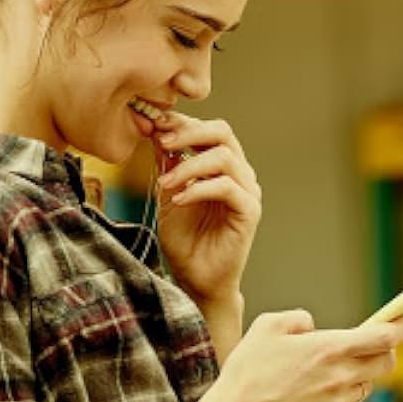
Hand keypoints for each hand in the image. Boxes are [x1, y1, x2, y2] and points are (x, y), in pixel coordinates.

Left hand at [153, 112, 260, 303]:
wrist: (196, 279)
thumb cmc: (185, 240)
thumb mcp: (168, 194)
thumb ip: (167, 165)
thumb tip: (155, 130)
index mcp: (220, 165)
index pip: (207, 130)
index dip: (181, 123)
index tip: (154, 124)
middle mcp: (238, 173)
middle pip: (222, 132)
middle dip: (188, 132)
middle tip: (161, 141)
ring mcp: (247, 191)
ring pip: (224, 157)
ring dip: (189, 165)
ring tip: (165, 182)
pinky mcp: (249, 211)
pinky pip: (227, 187)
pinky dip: (199, 188)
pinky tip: (179, 199)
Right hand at [206, 310, 402, 401]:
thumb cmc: (247, 372)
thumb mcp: (266, 327)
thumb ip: (297, 319)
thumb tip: (311, 326)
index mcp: (330, 349)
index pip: (384, 336)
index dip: (400, 325)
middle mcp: (340, 378)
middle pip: (386, 364)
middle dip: (385, 350)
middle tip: (369, 344)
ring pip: (363, 386)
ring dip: (355, 374)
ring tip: (324, 370)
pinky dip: (329, 397)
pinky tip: (301, 395)